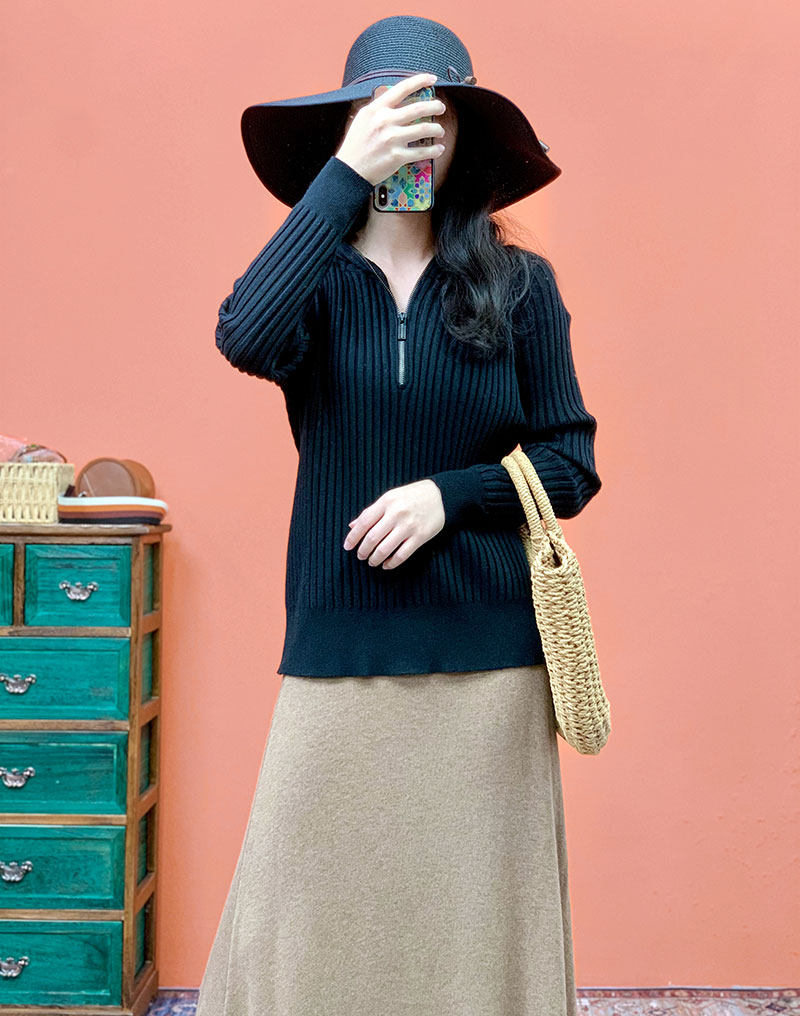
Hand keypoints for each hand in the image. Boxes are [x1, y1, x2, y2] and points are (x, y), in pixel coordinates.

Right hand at [335, 71, 446, 185]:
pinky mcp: (397, 156)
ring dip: (437, 129)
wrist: (349, 170)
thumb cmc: (355, 145)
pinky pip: (422, 152)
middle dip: (435, 106)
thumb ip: (379, 109)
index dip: (420, 81)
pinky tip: (438, 149)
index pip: (402, 88)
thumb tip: (395, 100)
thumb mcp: (363, 119)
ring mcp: (392, 139)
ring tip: (440, 130)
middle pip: (419, 108)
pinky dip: (434, 150)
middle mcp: (385, 121)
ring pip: (424, 129)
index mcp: (377, 109)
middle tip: (440, 107)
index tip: (432, 79)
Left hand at [343, 479, 444, 568]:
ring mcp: (409, 526)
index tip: (347, 547)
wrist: (441, 496)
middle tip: (361, 556)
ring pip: (385, 549)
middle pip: (373, 538)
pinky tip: (386, 565)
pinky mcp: (421, 536)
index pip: (364, 522)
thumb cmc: (411, 496)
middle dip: (363, 550)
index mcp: (387, 502)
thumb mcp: (390, 497)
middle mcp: (397, 513)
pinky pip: (402, 555)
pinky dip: (391, 563)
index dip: (353, 537)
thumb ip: (371, 512)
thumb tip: (352, 526)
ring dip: (375, 559)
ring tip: (372, 561)